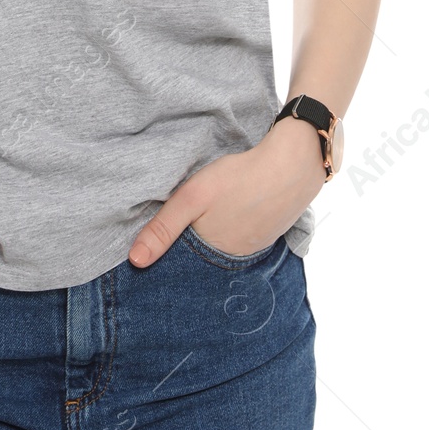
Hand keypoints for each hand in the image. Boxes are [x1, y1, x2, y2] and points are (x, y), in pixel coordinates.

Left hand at [127, 119, 326, 267]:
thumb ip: (164, 228)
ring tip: (208, 214)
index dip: (169, 252)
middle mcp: (234, 259)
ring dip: (212, 235)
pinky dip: (232, 226)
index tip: (155, 245)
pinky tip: (231, 210)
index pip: (182, 264)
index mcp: (213, 254)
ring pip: (222, 246)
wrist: (293, 166)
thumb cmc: (239, 178)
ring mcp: (254, 247)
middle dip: (190, 244)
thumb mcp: (194, 197)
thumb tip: (135, 261)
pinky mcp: (267, 233)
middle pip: (202, 255)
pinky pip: (241, 236)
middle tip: (187, 218)